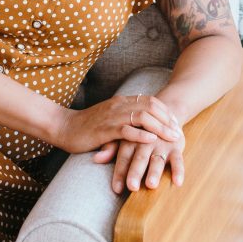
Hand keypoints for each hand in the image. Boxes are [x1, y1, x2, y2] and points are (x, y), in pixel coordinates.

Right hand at [55, 93, 182, 154]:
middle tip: (178, 131)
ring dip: (160, 127)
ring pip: (142, 117)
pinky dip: (141, 135)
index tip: (174, 122)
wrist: (65, 128)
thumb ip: (124, 116)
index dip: (164, 111)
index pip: (149, 100)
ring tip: (172, 137)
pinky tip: (152, 140)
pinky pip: (127, 130)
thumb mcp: (109, 117)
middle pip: (150, 106)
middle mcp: (119, 105)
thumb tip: (142, 122)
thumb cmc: (87, 126)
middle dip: (167, 119)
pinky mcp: (105, 130)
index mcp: (121, 101)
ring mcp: (112, 116)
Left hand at [93, 132, 185, 192]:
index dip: (120, 172)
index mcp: (131, 139)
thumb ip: (111, 148)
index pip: (123, 157)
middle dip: (135, 171)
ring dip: (154, 171)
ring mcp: (162, 144)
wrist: (163, 111)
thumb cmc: (138, 131)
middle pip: (140, 157)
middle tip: (131, 186)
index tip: (116, 189)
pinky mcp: (176, 146)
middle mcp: (146, 142)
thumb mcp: (124, 137)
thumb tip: (95, 158)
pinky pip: (179, 159)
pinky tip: (177, 182)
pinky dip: (179, 170)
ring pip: (158, 159)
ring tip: (151, 184)